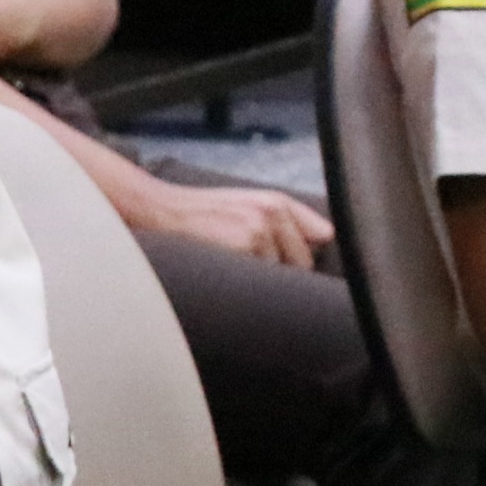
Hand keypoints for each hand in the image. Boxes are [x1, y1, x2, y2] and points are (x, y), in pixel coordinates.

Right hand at [141, 177, 332, 267]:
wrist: (159, 211)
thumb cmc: (201, 214)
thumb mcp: (246, 205)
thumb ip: (286, 220)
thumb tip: (325, 237)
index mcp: (277, 201)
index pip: (322, 235)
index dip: (309, 256)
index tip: (300, 267)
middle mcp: (274, 210)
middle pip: (303, 262)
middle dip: (285, 272)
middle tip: (250, 270)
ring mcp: (261, 227)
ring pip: (282, 275)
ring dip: (263, 281)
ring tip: (233, 269)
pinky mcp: (247, 244)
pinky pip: (262, 280)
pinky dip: (247, 284)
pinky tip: (227, 274)